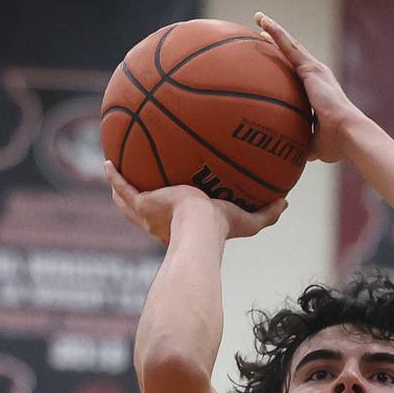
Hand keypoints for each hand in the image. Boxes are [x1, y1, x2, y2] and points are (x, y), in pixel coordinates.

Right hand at [105, 162, 286, 243]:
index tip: (174, 197)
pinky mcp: (141, 204)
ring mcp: (148, 213)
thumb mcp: (249, 220)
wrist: (200, 230)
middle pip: (146, 208)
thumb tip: (287, 202)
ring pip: (126, 200)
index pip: (176, 216)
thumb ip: (268, 212)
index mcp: (183, 225)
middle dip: (140, 196)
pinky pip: (122, 188)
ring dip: (119, 186)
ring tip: (113, 167)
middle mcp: (161, 221)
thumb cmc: (222, 232)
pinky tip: (106, 161)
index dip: (173, 206)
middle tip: (137, 180)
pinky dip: (113, 176)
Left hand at [255, 12, 366, 162]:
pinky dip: (276, 33)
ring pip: (289, 44)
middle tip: (262, 32)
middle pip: (293, 53)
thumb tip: (290, 155)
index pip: (297, 73)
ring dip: (273, 30)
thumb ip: (302, 144)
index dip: (285, 63)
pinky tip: (263, 22)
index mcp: (318, 91)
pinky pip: (288, 46)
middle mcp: (317, 76)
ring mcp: (314, 70)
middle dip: (277, 42)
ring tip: (259, 17)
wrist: (348, 134)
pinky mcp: (311, 68)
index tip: (272, 56)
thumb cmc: (336, 144)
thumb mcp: (314, 144)